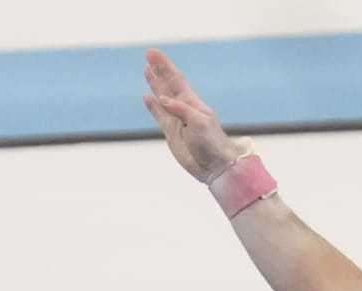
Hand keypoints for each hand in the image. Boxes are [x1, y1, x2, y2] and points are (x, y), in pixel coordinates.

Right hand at [142, 48, 244, 181]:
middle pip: (168, 84)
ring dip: (154, 84)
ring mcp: (176, 120)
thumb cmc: (212, 143)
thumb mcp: (200, 123)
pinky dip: (152, 106)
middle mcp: (183, 108)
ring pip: (161, 97)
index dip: (165, 66)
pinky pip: (159, 115)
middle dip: (159, 69)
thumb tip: (161, 99)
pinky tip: (146, 97)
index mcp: (192, 103)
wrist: (214, 166)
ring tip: (147, 70)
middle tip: (148, 54)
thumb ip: (181, 109)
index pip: (176, 79)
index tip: (153, 53)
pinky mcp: (171, 132)